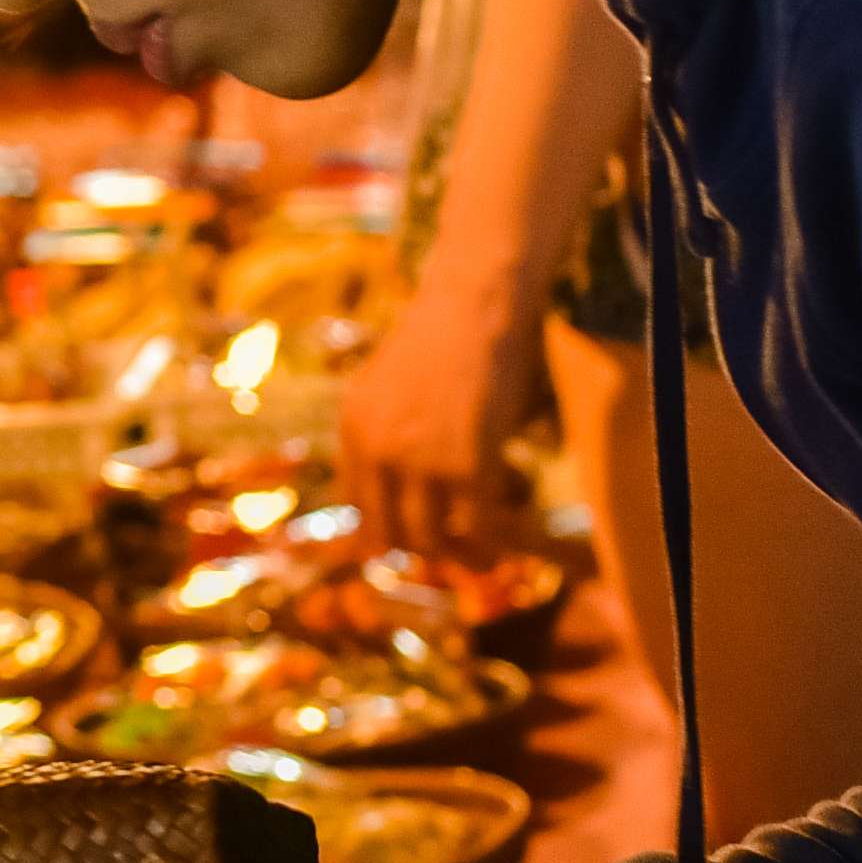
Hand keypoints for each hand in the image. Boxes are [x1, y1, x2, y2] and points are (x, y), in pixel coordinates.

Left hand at [332, 264, 544, 552]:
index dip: (387, 533)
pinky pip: (480, 524)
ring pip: (432, 540)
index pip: (357, 508)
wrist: (474, 303)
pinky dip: (495, 543)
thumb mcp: (387, 386)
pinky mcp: (469, 463)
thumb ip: (383, 433)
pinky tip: (508, 543)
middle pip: (388, 535)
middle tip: (454, 553)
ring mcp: (421, 460)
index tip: (416, 541)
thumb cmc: (442, 338)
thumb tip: (399, 486)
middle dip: (421, 553)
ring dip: (460, 559)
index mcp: (353, 430)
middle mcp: (378, 451)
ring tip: (485, 560)